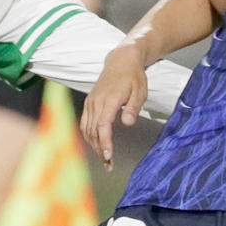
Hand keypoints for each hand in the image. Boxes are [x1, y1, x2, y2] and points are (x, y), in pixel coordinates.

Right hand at [79, 45, 148, 167]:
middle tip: (109, 165)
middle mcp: (96, 101)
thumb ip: (134, 108)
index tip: (108, 155)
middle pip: (93, 131)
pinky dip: (89, 136)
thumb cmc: (133, 77)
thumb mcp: (140, 92)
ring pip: (87, 128)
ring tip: (105, 159)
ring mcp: (91, 102)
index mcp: (109, 99)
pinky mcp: (89, 102)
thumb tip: (128, 124)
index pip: (103, 125)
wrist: (121, 61)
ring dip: (94, 145)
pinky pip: (85, 122)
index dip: (104, 142)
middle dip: (100, 149)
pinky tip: (97, 145)